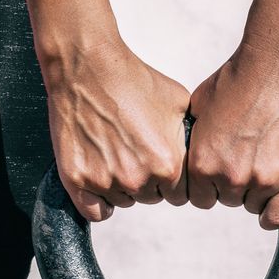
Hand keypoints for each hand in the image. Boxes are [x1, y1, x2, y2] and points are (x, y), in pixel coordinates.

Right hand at [41, 36, 189, 221]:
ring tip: (114, 151)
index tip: (160, 161)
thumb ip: (190, 138)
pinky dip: (97, 201)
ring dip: (121, 186)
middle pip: (151, 197)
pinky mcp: (77, 180)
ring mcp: (106, 182)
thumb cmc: (133, 80)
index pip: (179, 194)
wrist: (88, 66)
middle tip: (134, 150)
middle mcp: (139, 179)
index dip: (172, 178)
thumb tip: (201, 155)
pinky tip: (100, 178)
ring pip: (123, 201)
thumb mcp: (178, 104)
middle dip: (147, 180)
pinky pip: (94, 212)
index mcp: (169, 165)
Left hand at [185, 38, 278, 228]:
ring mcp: (262, 179)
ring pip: (253, 205)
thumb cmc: (238, 78)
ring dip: (257, 190)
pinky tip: (274, 196)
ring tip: (264, 160)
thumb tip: (191, 153)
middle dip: (233, 183)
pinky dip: (275, 211)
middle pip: (227, 200)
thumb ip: (196, 139)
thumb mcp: (199, 107)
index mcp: (201, 163)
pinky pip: (278, 216)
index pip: (200, 198)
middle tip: (246, 157)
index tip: (220, 172)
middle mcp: (229, 176)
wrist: (276, 64)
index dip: (209, 185)